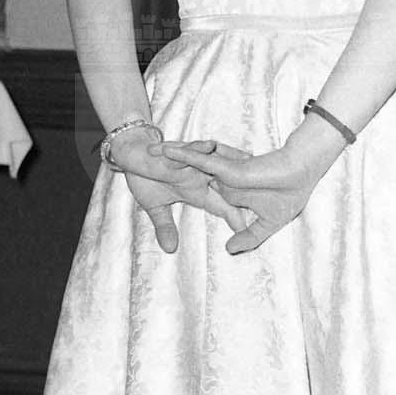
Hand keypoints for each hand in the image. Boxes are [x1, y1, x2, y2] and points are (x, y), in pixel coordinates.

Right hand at [109, 128, 248, 253]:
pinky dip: (198, 148)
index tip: (248, 230)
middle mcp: (199, 176)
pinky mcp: (176, 152)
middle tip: (265, 189)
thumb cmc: (145, 177)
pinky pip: (190, 149)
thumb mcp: (155, 206)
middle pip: (227, 182)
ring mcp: (190, 163)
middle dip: (244, 186)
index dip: (234, 216)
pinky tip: (210, 146)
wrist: (131, 153)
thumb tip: (170, 248)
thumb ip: (165, 226)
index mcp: (196, 190)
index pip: (221, 206)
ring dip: (229, 159)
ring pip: (214, 161)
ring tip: (248, 159)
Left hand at [157, 119, 345, 254]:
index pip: (206, 195)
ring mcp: (223, 172)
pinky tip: (160, 149)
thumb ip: (249, 236)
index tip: (170, 194)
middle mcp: (224, 180)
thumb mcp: (268, 222)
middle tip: (147, 169)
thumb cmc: (291, 193)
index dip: (192, 194)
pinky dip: (180, 154)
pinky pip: (198, 159)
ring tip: (146, 151)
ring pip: (191, 163)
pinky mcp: (224, 167)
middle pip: (192, 173)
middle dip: (170, 170)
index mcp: (232, 191)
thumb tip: (229, 250)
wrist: (301, 169)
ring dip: (169, 157)